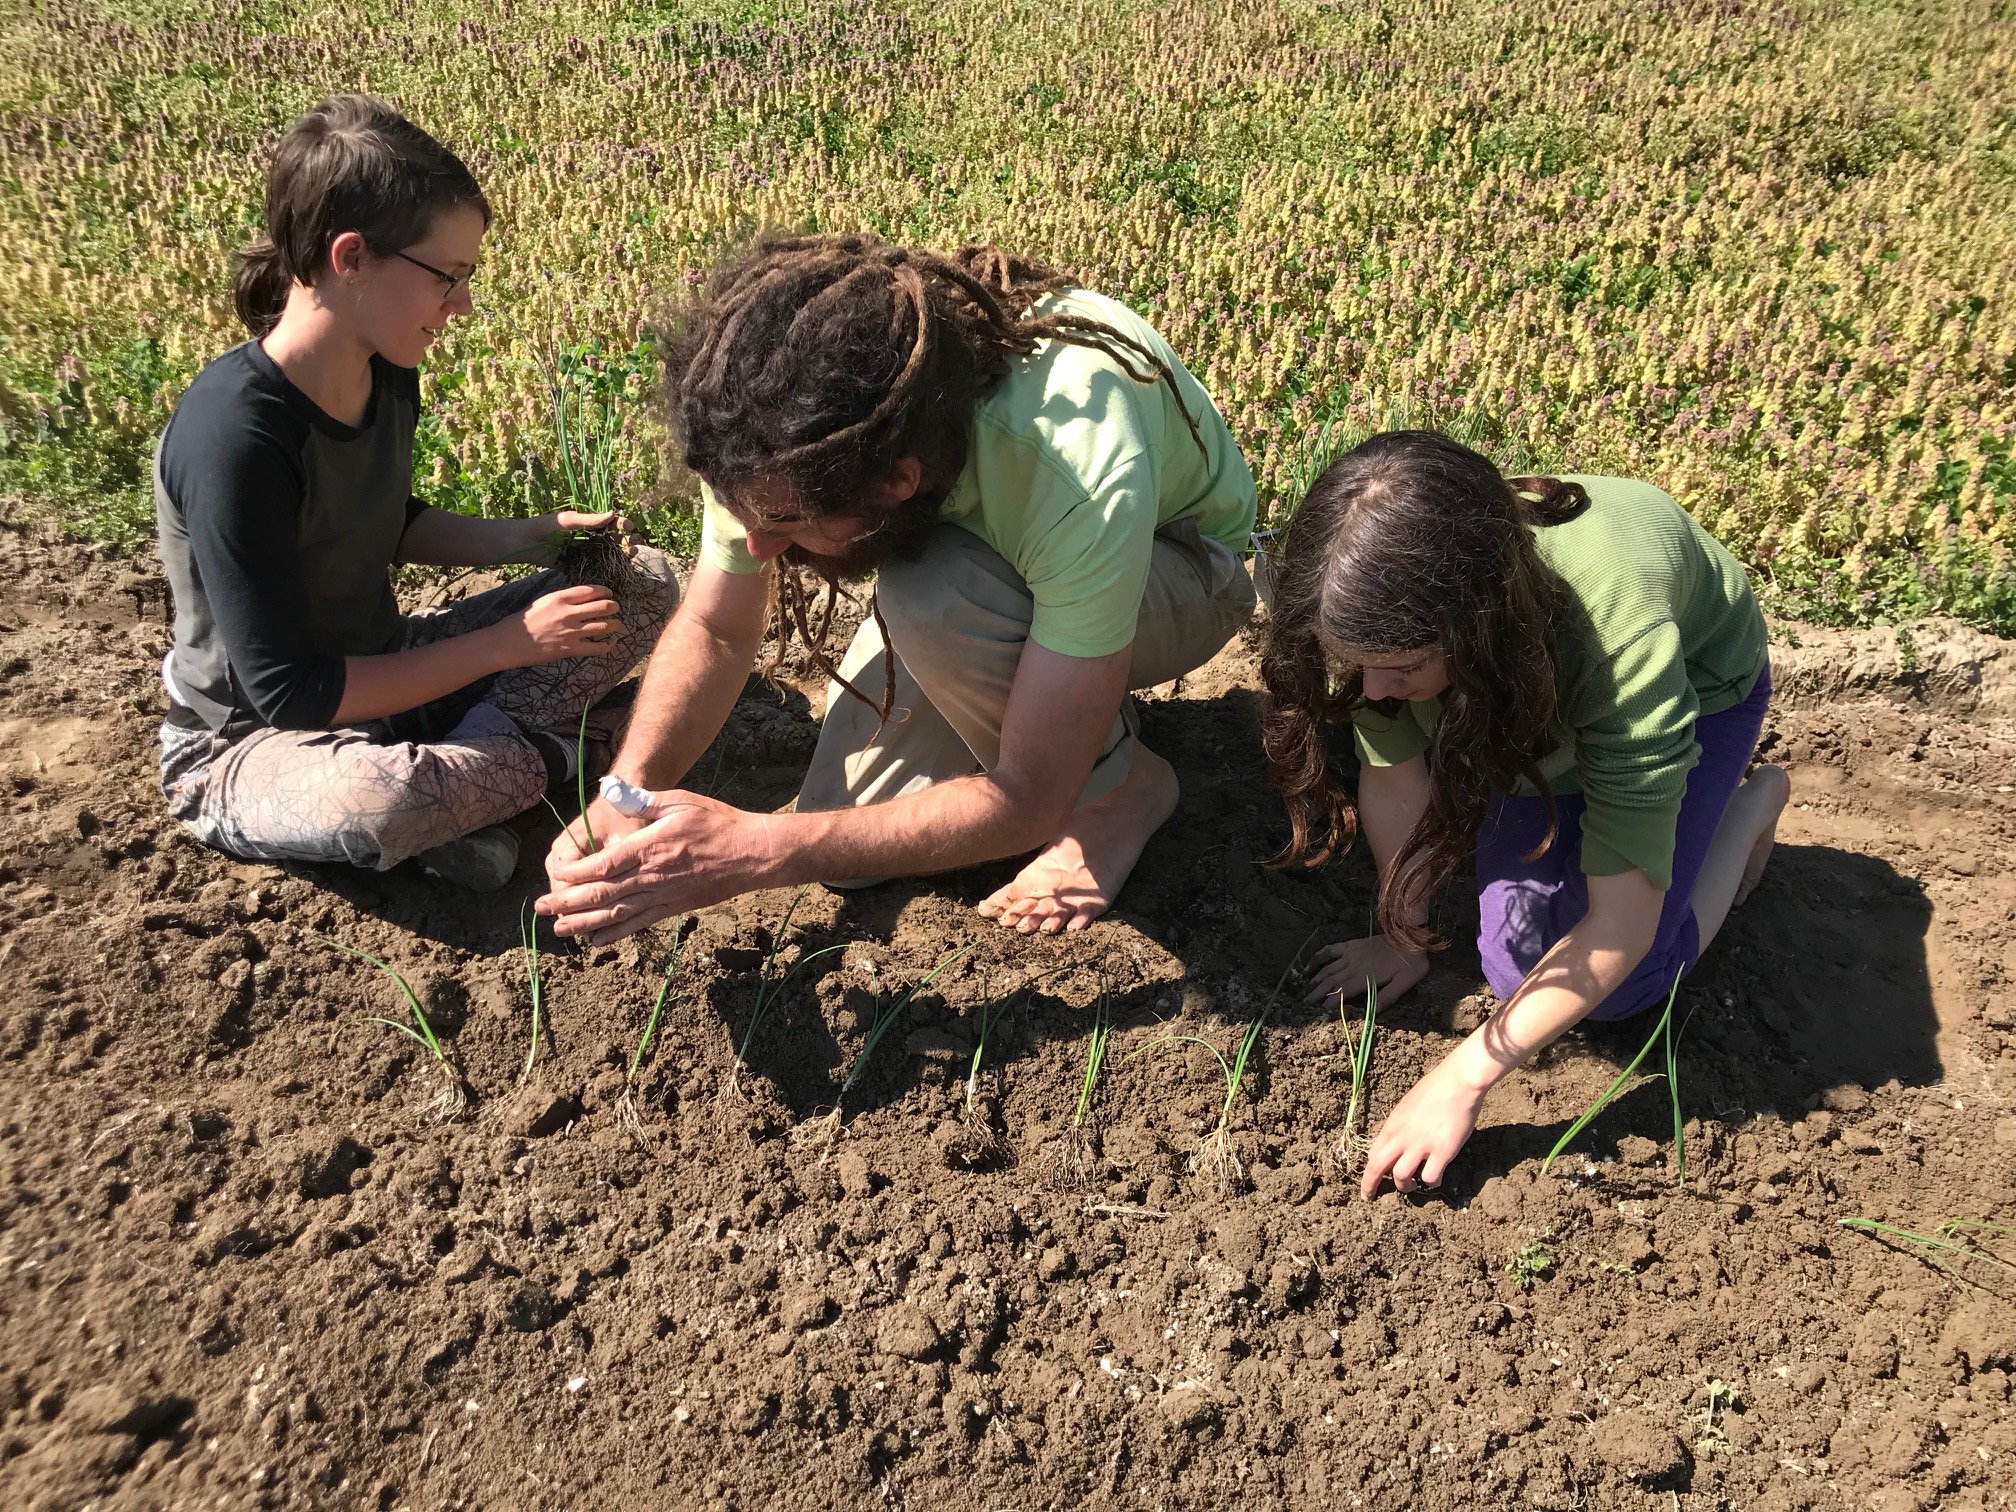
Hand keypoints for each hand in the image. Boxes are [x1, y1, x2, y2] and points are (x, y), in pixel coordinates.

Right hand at [488, 584, 621, 666]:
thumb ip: (561, 599)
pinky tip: (610, 643)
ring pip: (604, 626)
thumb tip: (579, 597)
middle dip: (613, 606)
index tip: (609, 593)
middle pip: (602, 606)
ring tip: (616, 623)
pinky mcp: (570, 649)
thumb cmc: (522, 621)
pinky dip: (607, 645)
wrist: (508, 642)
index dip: (604, 591)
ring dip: (614, 624)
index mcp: (559, 598)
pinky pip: (597, 647)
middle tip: (615, 608)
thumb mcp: (542, 601)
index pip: (590, 590)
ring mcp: (571, 632)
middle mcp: (568, 613)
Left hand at [531, 509, 636, 560]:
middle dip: (626, 540)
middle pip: (612, 538)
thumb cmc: (544, 527)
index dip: (621, 524)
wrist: (525, 543)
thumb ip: (589, 520)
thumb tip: (612, 514)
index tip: (629, 527)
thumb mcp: (568, 520)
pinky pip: (594, 565)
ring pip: (607, 552)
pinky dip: (606, 567)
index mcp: (586, 523)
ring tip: (631, 555)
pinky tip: (617, 569)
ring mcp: (583, 550)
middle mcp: (587, 536)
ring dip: (621, 554)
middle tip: (636, 544)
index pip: (609, 522)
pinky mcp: (577, 563)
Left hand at [536, 788, 776, 943]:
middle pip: (602, 894)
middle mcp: (651, 877)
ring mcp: (662, 896)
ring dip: (583, 923)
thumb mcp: (679, 801)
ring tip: (558, 930)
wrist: (752, 854)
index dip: (574, 874)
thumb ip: (642, 799)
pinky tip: (594, 940)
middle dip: (568, 902)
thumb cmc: (716, 822)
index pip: (602, 865)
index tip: (555, 876)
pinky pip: (637, 924)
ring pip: (615, 914)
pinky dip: (614, 934)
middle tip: (540, 908)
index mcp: (649, 847)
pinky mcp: (672, 908)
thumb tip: (610, 788)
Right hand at [1303, 934, 1427, 1008]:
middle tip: (1302, 1005)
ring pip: (1327, 969)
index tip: (1317, 1013)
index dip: (1328, 1004)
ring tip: (1304, 992)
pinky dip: (1318, 958)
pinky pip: (1330, 951)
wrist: (1410, 937)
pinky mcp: (1351, 945)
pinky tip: (1309, 966)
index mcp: (1364, 978)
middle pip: (1330, 982)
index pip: (1341, 993)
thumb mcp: (1404, 983)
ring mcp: (1350, 954)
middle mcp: (1353, 966)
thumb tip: (1373, 1015)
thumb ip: (1387, 998)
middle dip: (1315, 995)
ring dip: (1314, 981)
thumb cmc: (1410, 963)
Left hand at [1359, 1051, 1488, 1199]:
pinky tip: (1436, 1179)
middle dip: (1370, 1185)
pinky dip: (1432, 1183)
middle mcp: (1402, 1136)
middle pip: (1376, 1167)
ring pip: (1401, 1177)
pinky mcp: (1442, 1151)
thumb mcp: (1407, 1106)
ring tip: (1411, 1187)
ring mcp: (1421, 1145)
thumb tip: (1395, 1141)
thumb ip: (1399, 1126)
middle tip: (1369, 1197)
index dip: (1368, 1171)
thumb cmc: (1435, 1089)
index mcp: (1392, 1125)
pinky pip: (1430, 1177)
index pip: (1372, 1153)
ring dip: (1404, 1187)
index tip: (1368, 1181)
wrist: (1458, 1082)